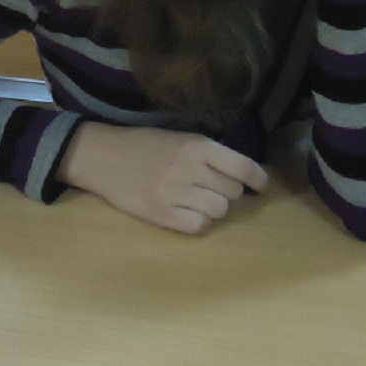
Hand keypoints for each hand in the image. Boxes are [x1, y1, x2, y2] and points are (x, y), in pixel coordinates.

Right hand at [57, 123, 268, 234]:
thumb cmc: (145, 145)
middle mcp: (189, 168)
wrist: (104, 156)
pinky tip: (188, 213)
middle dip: (227, 191)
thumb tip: (242, 175)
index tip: (262, 186)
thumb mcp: (180, 138)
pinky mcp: (161, 214)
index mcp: (197, 145)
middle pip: (232, 191)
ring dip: (214, 208)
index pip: (241, 166)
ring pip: (219, 210)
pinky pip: (199, 227)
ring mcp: (174, 192)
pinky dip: (199, 223)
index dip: (258, 178)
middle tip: (211, 188)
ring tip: (198, 200)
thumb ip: (209, 154)